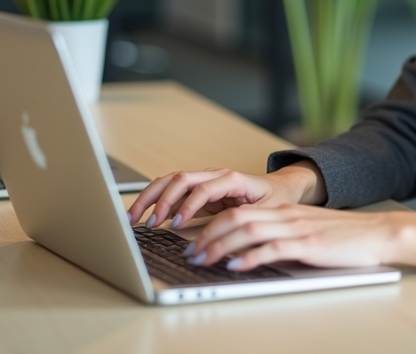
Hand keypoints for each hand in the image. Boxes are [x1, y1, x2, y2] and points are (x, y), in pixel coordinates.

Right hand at [126, 162, 324, 229]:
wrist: (280, 187)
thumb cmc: (275, 198)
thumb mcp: (266, 212)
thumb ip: (245, 223)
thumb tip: (222, 240)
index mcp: (232, 179)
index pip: (202, 188)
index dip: (186, 205)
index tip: (174, 223)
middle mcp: (214, 175)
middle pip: (179, 179)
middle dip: (159, 199)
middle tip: (144, 220)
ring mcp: (204, 180)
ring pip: (171, 181)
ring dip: (151, 197)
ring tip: (134, 217)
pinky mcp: (198, 189)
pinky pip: (173, 190)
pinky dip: (157, 200)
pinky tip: (145, 216)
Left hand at [184, 206, 415, 272]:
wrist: (377, 234)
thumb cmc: (342, 237)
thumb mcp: (305, 230)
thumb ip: (278, 235)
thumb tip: (248, 252)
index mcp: (282, 210)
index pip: (237, 212)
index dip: (211, 225)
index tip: (194, 241)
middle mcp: (285, 215)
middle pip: (236, 218)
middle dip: (208, 235)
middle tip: (190, 252)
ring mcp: (296, 229)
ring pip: (248, 231)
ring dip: (221, 246)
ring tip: (203, 259)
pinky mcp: (308, 245)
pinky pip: (273, 249)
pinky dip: (250, 257)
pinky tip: (236, 266)